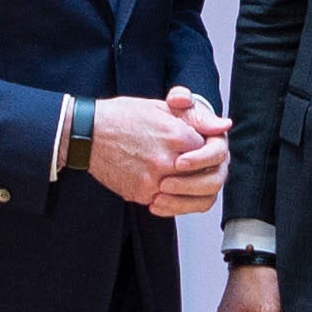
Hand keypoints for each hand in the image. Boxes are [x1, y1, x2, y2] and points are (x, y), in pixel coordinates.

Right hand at [85, 92, 229, 217]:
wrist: (87, 133)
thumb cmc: (122, 117)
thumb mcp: (162, 108)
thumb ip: (197, 118)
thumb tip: (224, 126)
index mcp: (177, 136)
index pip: (213, 154)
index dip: (210, 153)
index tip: (203, 152)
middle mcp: (167, 161)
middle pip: (207, 180)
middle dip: (207, 176)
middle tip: (198, 172)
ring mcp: (153, 181)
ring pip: (189, 196)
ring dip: (191, 192)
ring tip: (183, 182)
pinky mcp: (140, 193)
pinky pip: (165, 203)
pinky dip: (168, 199)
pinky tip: (163, 187)